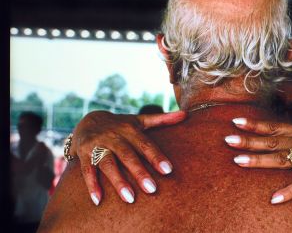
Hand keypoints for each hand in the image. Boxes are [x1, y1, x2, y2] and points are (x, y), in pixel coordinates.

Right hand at [71, 110, 186, 204]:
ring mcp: (97, 145)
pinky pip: (87, 170)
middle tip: (152, 189)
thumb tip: (186, 114)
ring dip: (118, 181)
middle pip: (127, 155)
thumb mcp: (140, 120)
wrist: (88, 120)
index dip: (156, 156)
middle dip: (139, 172)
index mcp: (129, 129)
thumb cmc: (121, 125)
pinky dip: (92, 185)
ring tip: (130, 198)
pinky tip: (98, 200)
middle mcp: (114, 137)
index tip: (168, 170)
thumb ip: (162, 120)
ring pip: (108, 163)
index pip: (145, 144)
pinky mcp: (83, 154)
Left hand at [225, 115, 291, 203]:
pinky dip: (289, 192)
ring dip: (259, 161)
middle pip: (271, 142)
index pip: (274, 126)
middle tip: (227, 140)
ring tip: (238, 162)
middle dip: (248, 141)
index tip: (236, 121)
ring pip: (281, 160)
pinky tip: (274, 199)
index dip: (254, 124)